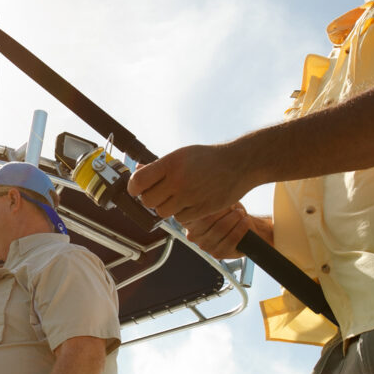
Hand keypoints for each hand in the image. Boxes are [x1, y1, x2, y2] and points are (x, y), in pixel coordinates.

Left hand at [127, 143, 250, 226]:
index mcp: (171, 163)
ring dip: (166, 207)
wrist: (239, 164)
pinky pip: (180, 219)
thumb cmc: (210, 159)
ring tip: (176, 198)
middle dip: (151, 199)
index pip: (138, 181)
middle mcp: (178, 180)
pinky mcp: (201, 209)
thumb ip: (159, 166)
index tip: (137, 189)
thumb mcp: (182, 155)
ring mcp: (190, 196)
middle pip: (148, 201)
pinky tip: (189, 203)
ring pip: (162, 212)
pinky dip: (182, 214)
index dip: (133, 188)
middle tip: (160, 193)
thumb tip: (138, 170)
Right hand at [183, 203, 259, 258]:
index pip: (193, 211)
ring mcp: (205, 246)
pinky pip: (231, 239)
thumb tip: (209, 189)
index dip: (210, 203)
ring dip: (234, 218)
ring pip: (220, 229)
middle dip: (224, 210)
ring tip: (240, 213)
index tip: (222, 198)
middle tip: (234, 207)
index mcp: (188, 220)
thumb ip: (209, 197)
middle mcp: (192, 235)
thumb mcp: (217, 199)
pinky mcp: (218, 254)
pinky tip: (245, 222)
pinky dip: (240, 228)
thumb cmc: (229, 211)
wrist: (244, 226)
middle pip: (207, 220)